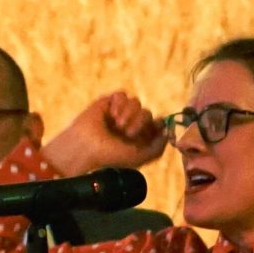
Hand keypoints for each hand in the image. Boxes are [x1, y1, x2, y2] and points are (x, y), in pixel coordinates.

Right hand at [45, 92, 164, 175]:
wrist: (86, 147)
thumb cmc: (110, 156)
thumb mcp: (139, 157)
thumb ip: (157, 149)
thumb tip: (167, 131)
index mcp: (139, 138)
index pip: (156, 124)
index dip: (157, 124)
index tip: (154, 127)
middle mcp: (130, 124)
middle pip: (147, 113)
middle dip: (140, 122)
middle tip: (126, 133)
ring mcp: (119, 112)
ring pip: (136, 102)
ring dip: (128, 114)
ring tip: (116, 125)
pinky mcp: (108, 102)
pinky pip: (123, 95)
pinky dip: (119, 104)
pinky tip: (111, 115)